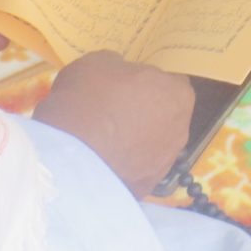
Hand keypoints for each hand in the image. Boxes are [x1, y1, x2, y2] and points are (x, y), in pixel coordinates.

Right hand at [34, 52, 197, 193]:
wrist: (70, 158)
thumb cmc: (89, 99)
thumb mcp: (97, 62)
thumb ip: (119, 67)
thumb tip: (121, 75)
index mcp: (177, 94)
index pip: (167, 82)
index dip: (145, 83)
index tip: (124, 86)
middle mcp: (180, 129)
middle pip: (163, 114)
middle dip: (143, 112)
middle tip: (112, 111)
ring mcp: (165, 163)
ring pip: (151, 144)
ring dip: (134, 141)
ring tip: (102, 140)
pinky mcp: (146, 188)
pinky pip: (136, 168)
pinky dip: (124, 164)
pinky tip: (100, 161)